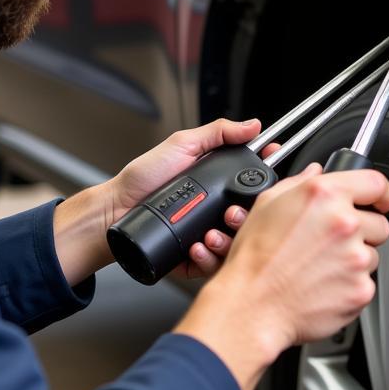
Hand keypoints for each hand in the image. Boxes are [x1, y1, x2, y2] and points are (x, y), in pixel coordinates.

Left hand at [109, 118, 278, 279]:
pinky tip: (197, 247)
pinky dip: (209, 258)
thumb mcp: (181, 144)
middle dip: (247, 218)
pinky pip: (213, 264)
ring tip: (211, 234)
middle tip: (231, 214)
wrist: (116, 209)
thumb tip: (252, 125)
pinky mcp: (194, 257)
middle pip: (250, 218)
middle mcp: (216, 210)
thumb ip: (218, 133)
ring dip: (228, 241)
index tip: (272, 176)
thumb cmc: (143, 178)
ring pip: (235, 244)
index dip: (268, 182)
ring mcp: (207, 233)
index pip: (254, 185)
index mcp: (218, 184)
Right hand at [174, 163, 388, 389]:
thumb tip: (315, 172)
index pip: (375, 183)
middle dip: (362, 232)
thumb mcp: (267, 205)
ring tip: (320, 267)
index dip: (380, 193)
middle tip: (332, 244)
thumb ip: (299, 182)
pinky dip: (349, 286)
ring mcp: (356, 258)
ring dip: (354, 260)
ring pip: (372, 255)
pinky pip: (365, 283)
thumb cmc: (254, 260)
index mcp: (325, 196)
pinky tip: (322, 286)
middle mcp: (345, 224)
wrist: (252, 306)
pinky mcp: (360, 289)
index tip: (380, 201)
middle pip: (378, 224)